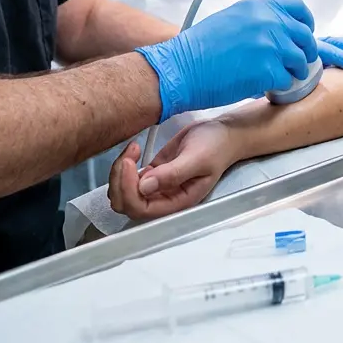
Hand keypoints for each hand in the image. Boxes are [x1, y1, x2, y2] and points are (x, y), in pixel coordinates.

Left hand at [108, 121, 235, 220]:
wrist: (222, 133)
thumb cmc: (215, 146)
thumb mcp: (198, 158)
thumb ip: (173, 174)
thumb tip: (144, 187)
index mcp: (177, 202)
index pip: (142, 209)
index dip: (129, 191)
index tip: (130, 163)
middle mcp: (164, 199)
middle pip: (127, 204)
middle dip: (120, 181)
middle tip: (129, 155)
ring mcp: (156, 187)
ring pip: (123, 192)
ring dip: (120, 173)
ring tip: (133, 150)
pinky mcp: (152, 174)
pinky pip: (128, 179)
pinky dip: (124, 165)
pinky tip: (135, 149)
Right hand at [137, 0, 318, 121]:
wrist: (183, 69)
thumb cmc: (198, 48)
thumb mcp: (231, 19)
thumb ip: (257, 20)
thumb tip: (277, 30)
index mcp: (259, 7)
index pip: (298, 8)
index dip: (306, 22)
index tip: (306, 31)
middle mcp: (269, 22)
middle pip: (305, 36)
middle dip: (306, 51)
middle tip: (300, 62)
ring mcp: (271, 46)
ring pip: (300, 61)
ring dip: (294, 71)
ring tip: (282, 77)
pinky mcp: (269, 71)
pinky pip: (287, 81)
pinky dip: (280, 87)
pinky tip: (268, 87)